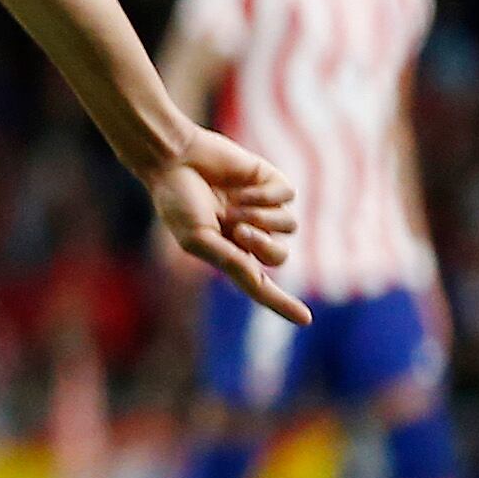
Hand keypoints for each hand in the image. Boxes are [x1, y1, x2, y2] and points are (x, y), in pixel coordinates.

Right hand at [145, 124, 306, 325]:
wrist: (173, 158)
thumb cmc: (177, 200)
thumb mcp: (198, 238)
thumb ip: (230, 261)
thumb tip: (260, 282)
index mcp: (229, 251)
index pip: (260, 283)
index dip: (281, 303)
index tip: (305, 320)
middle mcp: (249, 232)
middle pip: (278, 255)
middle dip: (262, 246)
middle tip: (239, 231)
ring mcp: (261, 206)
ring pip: (288, 226)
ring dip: (261, 218)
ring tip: (234, 206)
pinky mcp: (270, 181)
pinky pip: (287, 196)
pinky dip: (264, 196)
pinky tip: (242, 188)